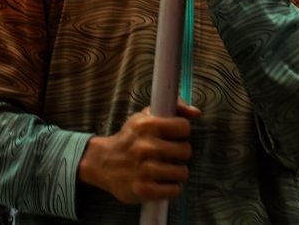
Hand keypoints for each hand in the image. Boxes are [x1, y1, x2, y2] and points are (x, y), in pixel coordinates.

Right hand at [77, 106, 193, 204]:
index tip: (173, 135)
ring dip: (176, 172)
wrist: (102, 163)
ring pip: (182, 172)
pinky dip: (171, 188)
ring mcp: (144, 170)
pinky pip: (174, 190)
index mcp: (146, 125)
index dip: (181, 132)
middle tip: (168, 154)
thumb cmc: (130, 139)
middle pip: (185, 151)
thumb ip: (173, 109)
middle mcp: (145, 147)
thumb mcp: (145, 118)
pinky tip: (162, 182)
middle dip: (179, 153)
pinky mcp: (143, 190)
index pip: (183, 127)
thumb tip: (196, 112)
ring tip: (166, 169)